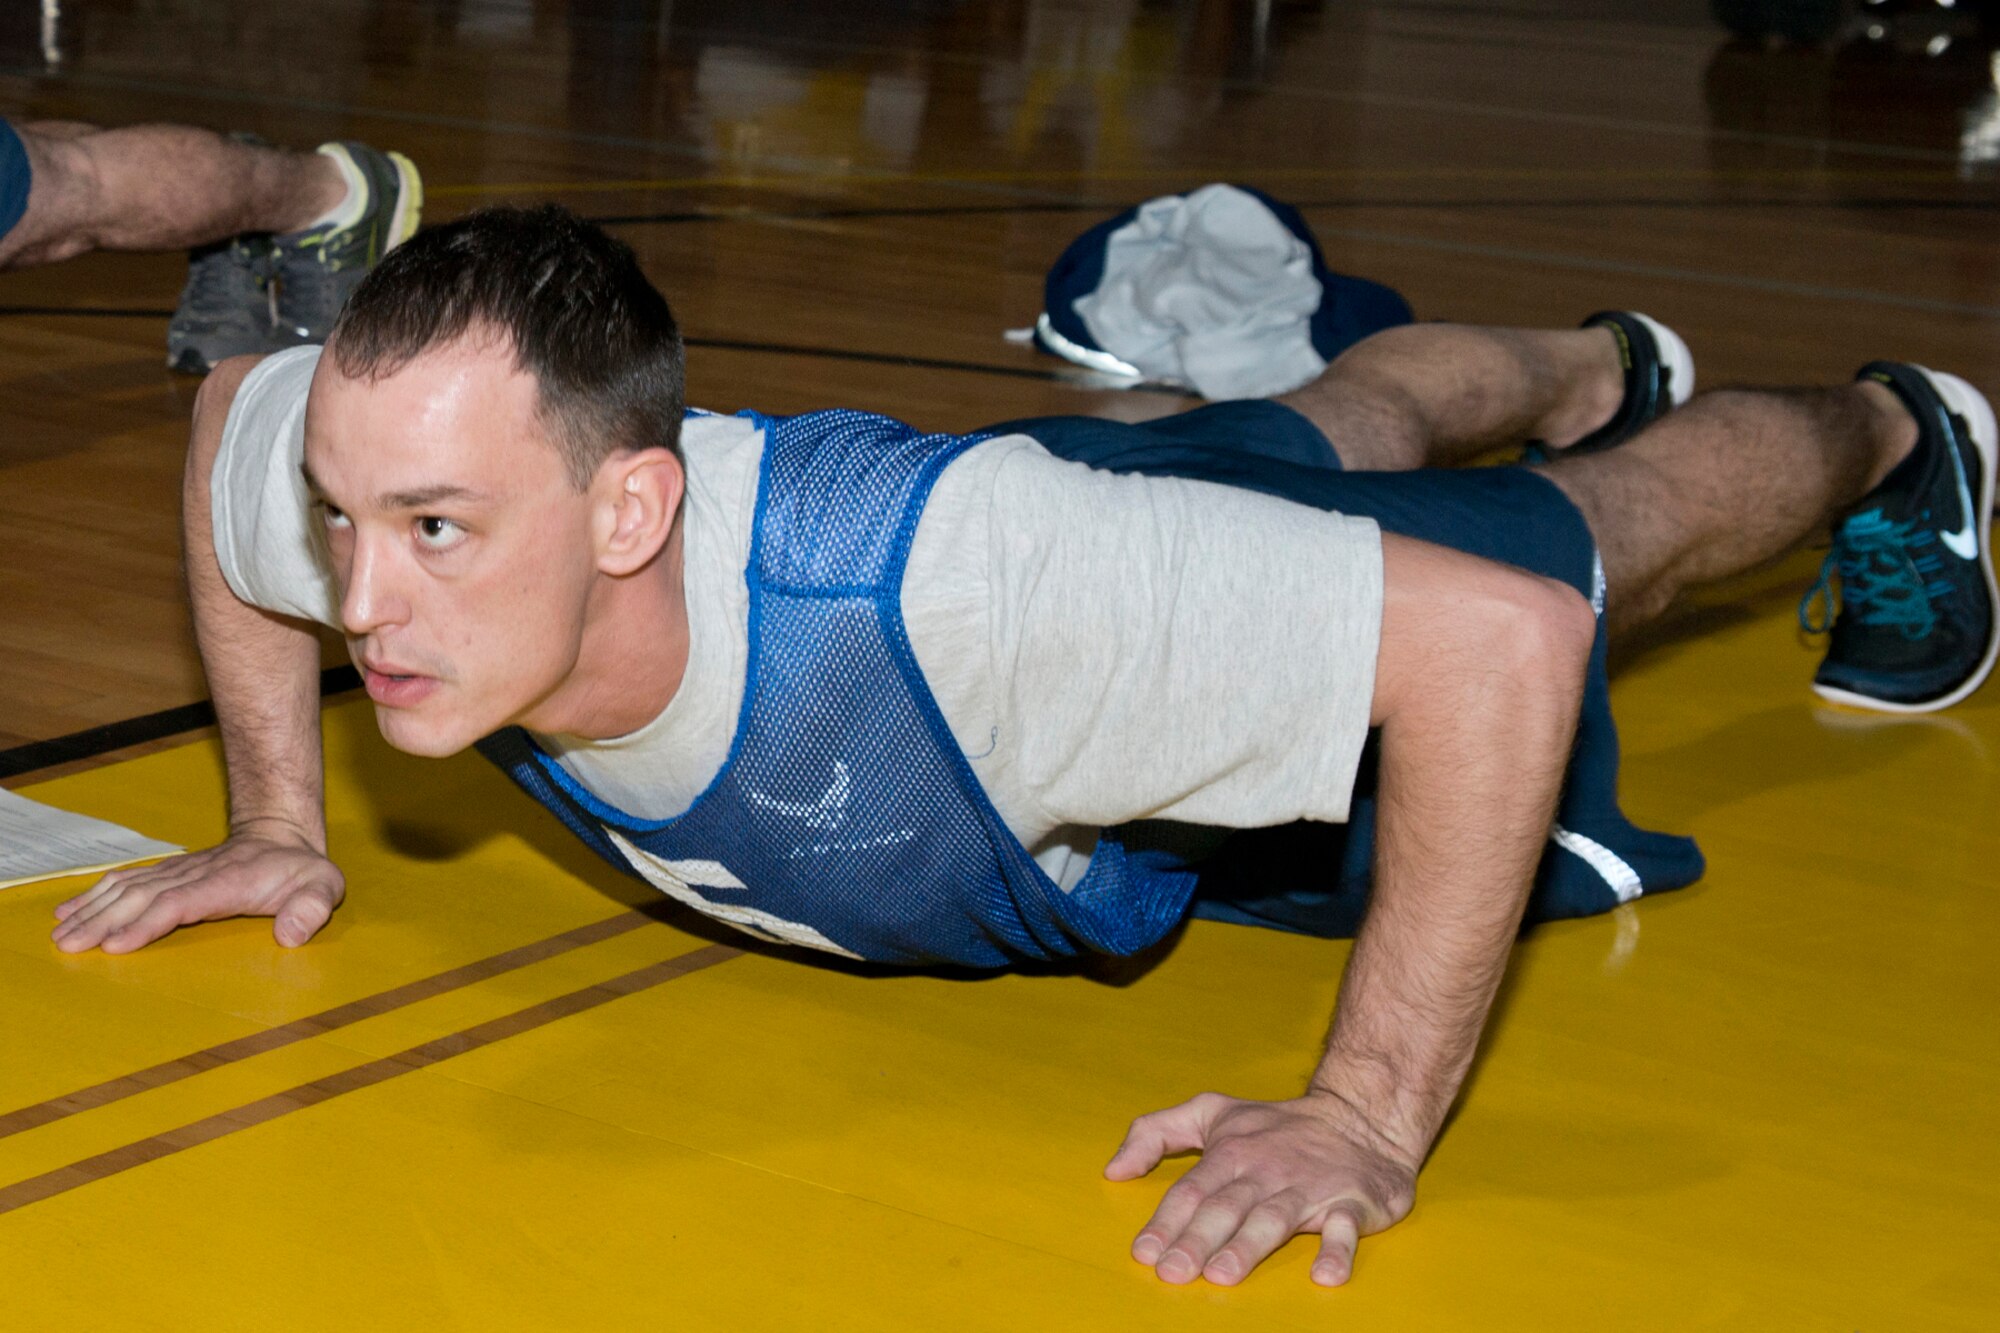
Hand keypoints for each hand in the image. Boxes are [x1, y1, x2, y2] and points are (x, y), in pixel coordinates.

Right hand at [51, 820, 344, 953]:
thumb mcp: (324, 887)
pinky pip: (126, 882)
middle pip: (142, 897)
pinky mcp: (167, 873)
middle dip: (104, 921)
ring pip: (128, 889)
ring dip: (93, 910)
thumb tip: (293, 935)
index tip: (117, 945)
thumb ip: (312, 908)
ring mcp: (178, 872)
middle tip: (70, 945)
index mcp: (227, 883)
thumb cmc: (301, 870)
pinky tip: (70, 910)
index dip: (149, 923)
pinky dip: (96, 895)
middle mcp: (194, 875)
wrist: (282, 835)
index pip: (180, 903)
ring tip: (61, 933)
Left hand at [1105, 1089, 1418, 1286]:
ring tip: (1222, 1274)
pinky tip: (1324, 1275)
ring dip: (1248, 1246)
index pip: (1191, 1190)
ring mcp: (1310, 1187)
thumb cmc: (1275, 1126)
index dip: (1167, 1221)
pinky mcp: (1351, 1202)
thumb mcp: (1211, 1112)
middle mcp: (1266, 1171)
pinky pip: (1344, 1229)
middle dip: (1197, 1240)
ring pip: (1274, 1219)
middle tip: (1173, 1272)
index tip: (1145, 1253)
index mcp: (1231, 1153)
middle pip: (1225, 1208)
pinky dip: (1337, 1251)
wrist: (1359, 1117)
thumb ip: (1156, 1132)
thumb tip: (1113, 1170)